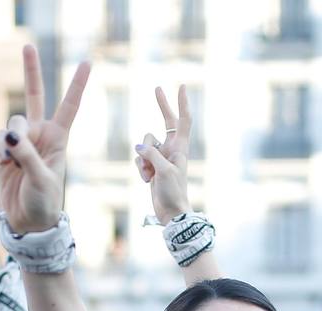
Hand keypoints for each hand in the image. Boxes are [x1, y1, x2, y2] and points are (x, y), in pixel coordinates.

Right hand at [0, 45, 90, 234]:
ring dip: (8, 139)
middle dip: (30, 71)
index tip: (86, 62)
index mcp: (57, 139)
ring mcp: (20, 143)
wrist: (27, 223)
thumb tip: (9, 135)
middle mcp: (39, 135)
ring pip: (9, 124)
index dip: (76, 84)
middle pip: (34, 96)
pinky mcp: (3, 153)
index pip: (68, 106)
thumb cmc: (43, 203)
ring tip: (10, 160)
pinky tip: (3, 164)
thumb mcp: (41, 180)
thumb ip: (26, 155)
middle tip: (27, 46)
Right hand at [135, 86, 193, 222]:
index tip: (180, 87)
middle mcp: (171, 148)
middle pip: (165, 122)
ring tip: (150, 175)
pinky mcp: (151, 166)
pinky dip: (140, 168)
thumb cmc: (173, 192)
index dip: (181, 104)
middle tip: (157, 88)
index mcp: (180, 147)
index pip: (183, 120)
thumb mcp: (164, 171)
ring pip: (145, 144)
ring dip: (142, 158)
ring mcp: (161, 157)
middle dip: (162, 106)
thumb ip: (151, 155)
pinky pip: (139, 158)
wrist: (170, 212)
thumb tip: (138, 147)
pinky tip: (146, 180)